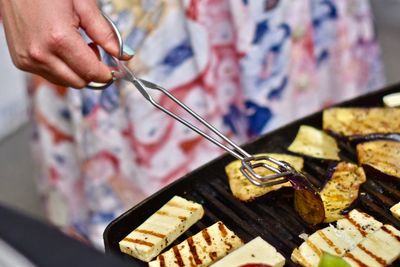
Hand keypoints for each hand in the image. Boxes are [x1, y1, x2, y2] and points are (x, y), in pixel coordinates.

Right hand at [0, 0, 132, 87]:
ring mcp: (28, 60)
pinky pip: (51, 76)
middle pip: (80, 82)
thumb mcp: (83, 4)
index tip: (116, 67)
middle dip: (92, 71)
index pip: (92, 72)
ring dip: (77, 70)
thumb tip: (124, 54)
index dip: (108, 72)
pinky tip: (61, 48)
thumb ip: (105, 33)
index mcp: (58, 40)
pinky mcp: (21, 61)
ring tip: (76, 44)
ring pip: (66, 82)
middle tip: (93, 48)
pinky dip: (62, 68)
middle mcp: (40, 54)